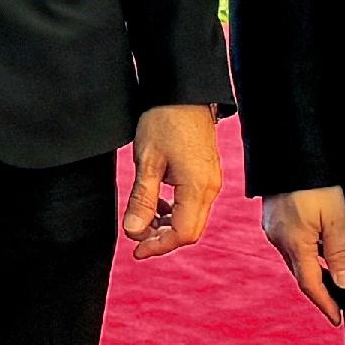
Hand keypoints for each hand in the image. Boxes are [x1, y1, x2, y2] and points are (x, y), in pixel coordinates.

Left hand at [119, 102, 222, 259]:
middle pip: (189, 231)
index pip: (182, 234)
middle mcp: (209, 189)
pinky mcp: (206, 176)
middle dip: (162, 239)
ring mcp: (210, 182)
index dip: (158, 246)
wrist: (183, 94)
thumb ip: (142, 199)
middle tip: (135, 237)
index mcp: (197, 188)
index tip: (135, 250)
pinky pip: (193, 205)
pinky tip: (155, 204)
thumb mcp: (147, 161)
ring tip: (141, 219)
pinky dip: (173, 212)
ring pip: (191, 219)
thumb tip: (133, 232)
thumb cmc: (164, 121)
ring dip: (166, 226)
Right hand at [262, 185, 344, 323]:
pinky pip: (289, 242)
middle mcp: (278, 239)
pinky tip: (317, 246)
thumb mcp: (336, 219)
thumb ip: (339, 254)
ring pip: (294, 258)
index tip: (338, 320)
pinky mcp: (272, 215)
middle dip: (319, 289)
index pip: (310, 284)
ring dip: (311, 270)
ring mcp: (272, 227)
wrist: (289, 149)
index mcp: (293, 243)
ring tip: (332, 276)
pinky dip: (304, 251)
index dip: (325, 304)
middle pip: (299, 273)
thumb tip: (344, 285)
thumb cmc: (316, 182)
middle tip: (339, 302)